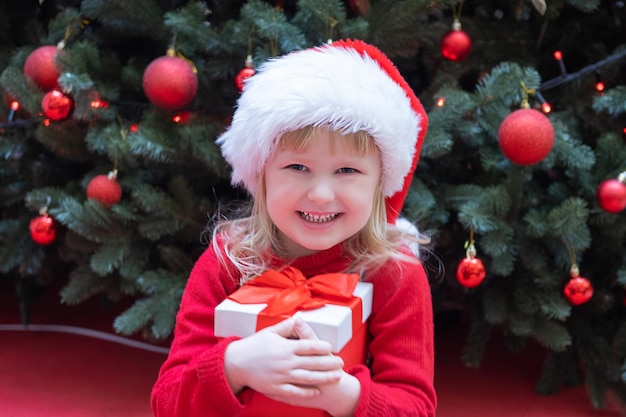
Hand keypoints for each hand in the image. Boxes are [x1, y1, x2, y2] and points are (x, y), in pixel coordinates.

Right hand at [224, 317, 343, 400]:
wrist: (235, 363)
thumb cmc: (253, 346)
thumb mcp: (270, 332)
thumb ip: (286, 327)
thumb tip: (299, 320)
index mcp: (285, 347)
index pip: (309, 346)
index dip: (322, 347)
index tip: (332, 347)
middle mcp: (285, 362)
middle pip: (312, 362)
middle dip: (329, 363)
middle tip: (341, 363)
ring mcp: (281, 376)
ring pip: (307, 377)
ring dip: (324, 377)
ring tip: (336, 377)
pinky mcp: (276, 388)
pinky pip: (294, 391)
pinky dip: (306, 391)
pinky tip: (317, 390)